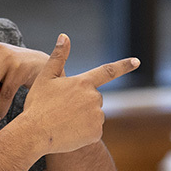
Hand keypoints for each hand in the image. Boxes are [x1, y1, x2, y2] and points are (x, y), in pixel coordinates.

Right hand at [22, 34, 138, 154]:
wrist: (34, 134)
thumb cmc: (37, 105)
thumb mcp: (45, 78)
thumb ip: (58, 57)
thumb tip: (64, 36)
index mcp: (83, 82)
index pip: (107, 71)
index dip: (123, 66)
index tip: (137, 61)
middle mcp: (93, 98)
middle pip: (95, 98)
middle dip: (83, 102)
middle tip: (63, 109)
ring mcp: (96, 116)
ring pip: (94, 115)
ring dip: (84, 117)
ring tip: (64, 122)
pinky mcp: (96, 133)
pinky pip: (94, 131)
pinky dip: (84, 132)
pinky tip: (69, 132)